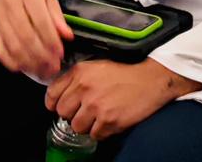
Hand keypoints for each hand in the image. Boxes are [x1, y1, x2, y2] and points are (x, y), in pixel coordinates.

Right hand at [0, 0, 72, 78]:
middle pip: (27, 37)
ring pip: (13, 46)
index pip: (41, 22)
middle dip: (42, 57)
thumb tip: (67, 36)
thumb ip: (57, 16)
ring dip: (29, 63)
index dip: (52, 41)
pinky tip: (23, 67)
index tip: (60, 54)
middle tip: (53, 68)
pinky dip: (11, 62)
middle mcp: (11, 6)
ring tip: (42, 71)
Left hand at [46, 59, 201, 140]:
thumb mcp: (93, 66)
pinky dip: (101, 132)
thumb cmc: (123, 73)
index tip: (59, 107)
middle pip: (63, 112)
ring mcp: (96, 105)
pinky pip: (95, 135)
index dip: (54, 104)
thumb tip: (59, 93)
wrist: (149, 80)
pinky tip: (108, 122)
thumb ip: (75, 78)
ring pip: (77, 126)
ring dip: (86, 125)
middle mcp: (84, 88)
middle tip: (83, 112)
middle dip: (72, 115)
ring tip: (97, 118)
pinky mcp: (109, 120)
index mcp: (78, 73)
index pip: (51, 94)